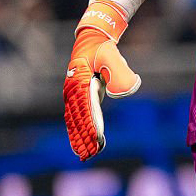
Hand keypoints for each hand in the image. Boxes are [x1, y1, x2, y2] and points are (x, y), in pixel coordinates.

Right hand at [63, 0, 140, 159]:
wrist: (92, 40)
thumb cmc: (104, 49)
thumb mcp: (112, 56)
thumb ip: (120, 72)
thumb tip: (122, 91)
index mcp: (80, 80)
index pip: (87, 107)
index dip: (91, 125)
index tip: (97, 139)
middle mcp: (73, 89)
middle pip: (78, 118)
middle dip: (84, 137)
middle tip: (91, 154)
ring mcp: (73, 94)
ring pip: (75, 121)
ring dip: (79, 138)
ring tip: (85, 155)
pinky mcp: (77, 97)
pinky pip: (75, 118)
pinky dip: (77, 132)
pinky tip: (82, 145)